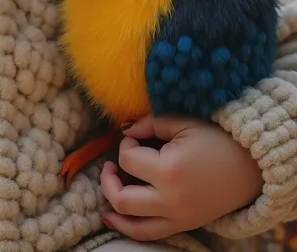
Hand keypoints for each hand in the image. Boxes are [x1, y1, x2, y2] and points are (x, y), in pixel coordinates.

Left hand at [100, 114, 263, 239]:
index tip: (136, 136)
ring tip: (109, 187)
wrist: (250, 166)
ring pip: (132, 224)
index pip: (128, 160)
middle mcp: (170, 200)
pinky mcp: (183, 226)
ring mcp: (177, 218)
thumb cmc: (216, 139)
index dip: (126, 144)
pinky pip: (149, 235)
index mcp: (169, 170)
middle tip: (109, 164)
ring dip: (113, 207)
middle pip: (122, 198)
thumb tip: (125, 130)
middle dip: (108, 179)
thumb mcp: (183, 122)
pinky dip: (128, 228)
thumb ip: (150, 123)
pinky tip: (113, 216)